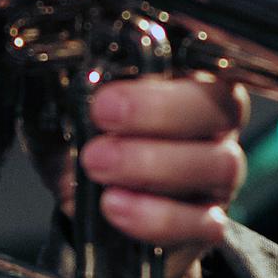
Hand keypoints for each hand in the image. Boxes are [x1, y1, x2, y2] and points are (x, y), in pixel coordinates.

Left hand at [47, 77, 249, 277]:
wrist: (83, 202)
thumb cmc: (83, 137)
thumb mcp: (64, 105)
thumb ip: (69, 87)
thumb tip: (57, 75)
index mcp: (186, 76)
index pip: (211, 54)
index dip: (172, 61)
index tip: (112, 84)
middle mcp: (214, 121)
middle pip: (220, 106)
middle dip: (158, 110)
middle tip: (101, 114)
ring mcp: (218, 172)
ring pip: (218, 164)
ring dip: (153, 164)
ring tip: (96, 164)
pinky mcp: (209, 222)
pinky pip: (205, 223)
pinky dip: (159, 216)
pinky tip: (116, 205)